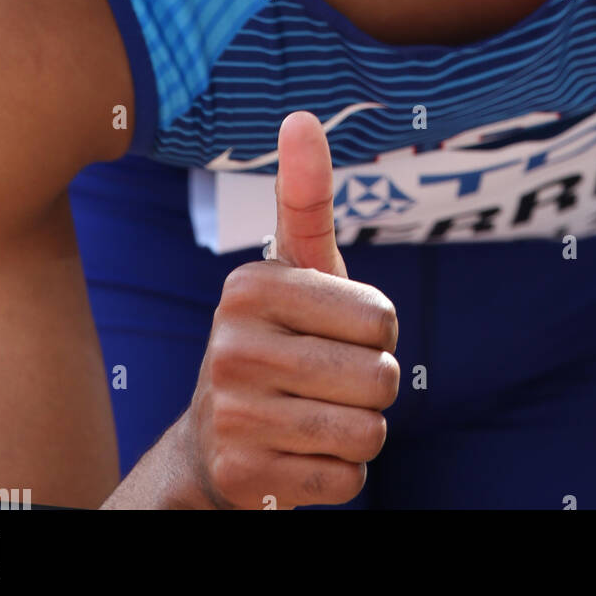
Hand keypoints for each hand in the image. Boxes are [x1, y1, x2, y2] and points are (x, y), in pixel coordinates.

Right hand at [180, 110, 399, 508]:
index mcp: (252, 286)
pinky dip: (339, 473)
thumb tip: (302, 115)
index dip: (376, 333)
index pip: (380, 318)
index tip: (335, 332)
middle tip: (329, 381)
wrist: (214, 442)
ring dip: (359, 430)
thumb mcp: (296, 268)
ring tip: (315, 415)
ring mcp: (233, 415)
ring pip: (369, 432)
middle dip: (374, 386)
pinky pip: (349, 480)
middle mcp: (232, 346)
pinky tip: (299, 454)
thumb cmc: (280, 338)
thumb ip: (306, 197)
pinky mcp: (245, 477)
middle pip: (380, 378)